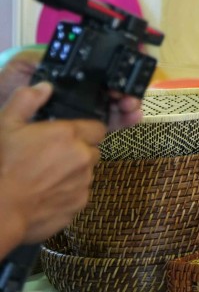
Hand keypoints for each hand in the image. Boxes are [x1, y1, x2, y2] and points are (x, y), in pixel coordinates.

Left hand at [0, 45, 142, 131]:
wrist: (0, 132)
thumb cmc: (5, 96)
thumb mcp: (20, 70)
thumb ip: (38, 60)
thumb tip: (62, 54)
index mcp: (66, 80)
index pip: (95, 72)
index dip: (112, 70)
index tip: (122, 70)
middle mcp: (77, 95)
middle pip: (110, 89)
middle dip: (126, 88)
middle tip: (127, 93)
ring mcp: (81, 114)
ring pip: (113, 107)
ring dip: (129, 104)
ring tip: (132, 105)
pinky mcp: (81, 134)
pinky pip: (107, 127)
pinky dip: (123, 122)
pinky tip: (132, 118)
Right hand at [0, 82, 107, 248]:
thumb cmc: (1, 167)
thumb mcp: (6, 126)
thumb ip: (26, 101)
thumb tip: (43, 87)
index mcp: (69, 135)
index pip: (97, 127)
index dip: (83, 131)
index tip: (67, 136)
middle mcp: (82, 157)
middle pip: (92, 150)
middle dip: (77, 152)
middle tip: (51, 157)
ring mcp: (83, 182)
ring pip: (86, 173)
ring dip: (73, 173)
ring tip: (45, 177)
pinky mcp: (79, 204)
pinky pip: (80, 194)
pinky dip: (68, 193)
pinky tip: (46, 193)